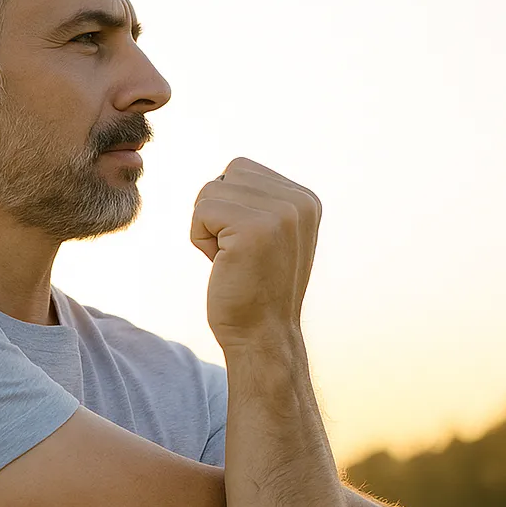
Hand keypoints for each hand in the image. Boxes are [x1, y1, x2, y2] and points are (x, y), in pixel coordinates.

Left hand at [190, 157, 321, 349]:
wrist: (262, 336)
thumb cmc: (255, 290)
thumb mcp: (269, 235)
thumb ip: (260, 201)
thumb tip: (230, 172)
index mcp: (306, 200)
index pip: (243, 170)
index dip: (230, 207)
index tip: (248, 245)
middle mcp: (300, 201)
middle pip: (227, 175)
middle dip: (218, 214)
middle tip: (237, 254)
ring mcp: (281, 213)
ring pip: (211, 191)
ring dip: (208, 228)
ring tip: (232, 259)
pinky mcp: (255, 228)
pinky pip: (201, 211)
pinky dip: (200, 239)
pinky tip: (223, 264)